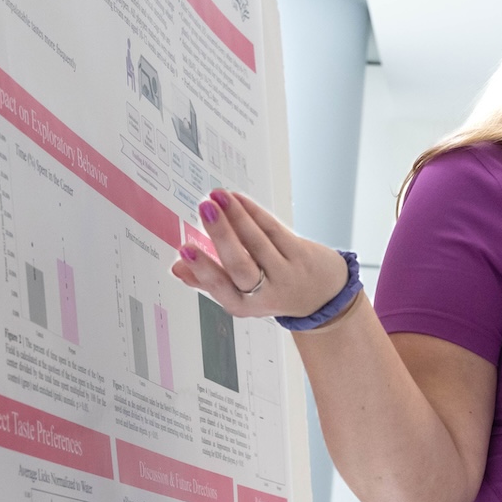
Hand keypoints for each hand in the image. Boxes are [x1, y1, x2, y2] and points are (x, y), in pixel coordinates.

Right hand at [171, 189, 349, 319]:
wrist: (323, 295)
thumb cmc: (273, 291)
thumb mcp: (241, 295)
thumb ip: (207, 280)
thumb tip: (178, 267)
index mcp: (243, 305)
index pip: (220, 287)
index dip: (202, 268)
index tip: (185, 248)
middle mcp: (265, 292)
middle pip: (240, 265)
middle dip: (220, 235)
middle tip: (205, 210)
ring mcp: (286, 272)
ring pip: (257, 242)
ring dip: (235, 216)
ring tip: (217, 197)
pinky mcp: (301, 254)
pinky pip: (274, 229)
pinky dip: (253, 212)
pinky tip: (236, 199)